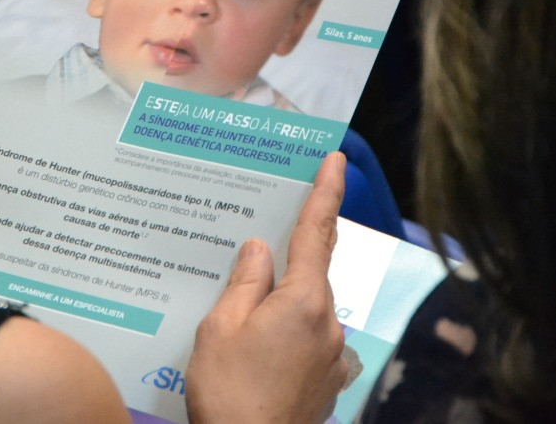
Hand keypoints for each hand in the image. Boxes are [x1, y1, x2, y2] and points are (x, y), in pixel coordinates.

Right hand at [185, 152, 348, 423]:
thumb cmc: (230, 396)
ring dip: (281, 303)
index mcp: (303, 301)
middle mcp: (328, 323)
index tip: (335, 158)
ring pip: (307, 308)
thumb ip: (245, 282)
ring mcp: (332, 355)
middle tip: (267, 235)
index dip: (326, 191)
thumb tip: (259, 249)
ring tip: (241, 322)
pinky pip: (308, 339)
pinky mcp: (327, 381)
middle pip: (311, 271)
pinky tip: (257, 351)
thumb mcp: (220, 328)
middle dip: (291, 252)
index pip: (315, 232)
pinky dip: (286, 333)